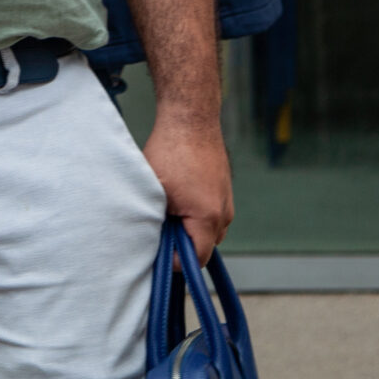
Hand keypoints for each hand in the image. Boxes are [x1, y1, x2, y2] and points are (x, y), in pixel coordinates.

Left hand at [144, 116, 233, 264]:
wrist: (190, 118)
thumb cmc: (170, 152)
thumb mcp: (155, 192)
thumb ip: (156, 224)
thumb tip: (151, 245)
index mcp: (208, 217)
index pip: (196, 259)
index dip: (175, 259)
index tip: (157, 248)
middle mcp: (224, 212)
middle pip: (204, 246)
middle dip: (183, 243)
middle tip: (160, 226)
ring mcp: (227, 200)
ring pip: (208, 230)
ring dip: (189, 226)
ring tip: (168, 207)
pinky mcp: (224, 189)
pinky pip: (211, 213)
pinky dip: (195, 212)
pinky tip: (178, 195)